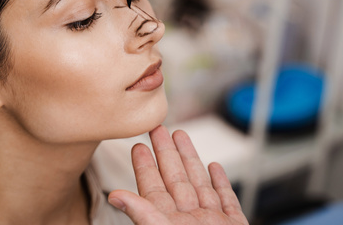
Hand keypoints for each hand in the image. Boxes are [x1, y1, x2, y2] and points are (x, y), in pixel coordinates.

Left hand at [108, 125, 248, 224]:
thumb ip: (143, 215)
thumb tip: (115, 196)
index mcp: (169, 222)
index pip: (153, 188)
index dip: (146, 165)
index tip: (138, 145)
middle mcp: (189, 220)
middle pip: (176, 179)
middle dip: (167, 153)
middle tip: (158, 127)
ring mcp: (212, 223)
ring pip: (200, 184)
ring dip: (192, 159)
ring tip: (182, 136)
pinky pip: (227, 201)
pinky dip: (222, 184)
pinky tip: (215, 167)